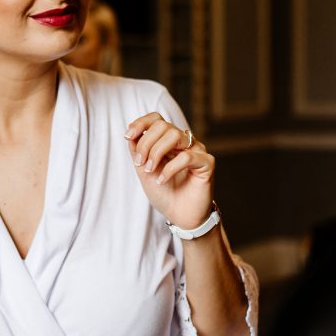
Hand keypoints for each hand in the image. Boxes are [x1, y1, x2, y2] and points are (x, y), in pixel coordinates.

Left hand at [126, 112, 214, 229]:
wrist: (180, 216)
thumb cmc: (165, 193)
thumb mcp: (144, 171)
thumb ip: (137, 152)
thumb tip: (130, 134)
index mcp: (169, 141)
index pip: (157, 119)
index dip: (141, 123)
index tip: (128, 136)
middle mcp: (184, 142)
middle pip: (163, 125)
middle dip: (146, 143)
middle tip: (140, 163)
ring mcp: (197, 150)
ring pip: (175, 135)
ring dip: (156, 153)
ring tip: (150, 170)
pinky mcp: (207, 163)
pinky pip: (187, 157)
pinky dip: (170, 168)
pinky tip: (162, 180)